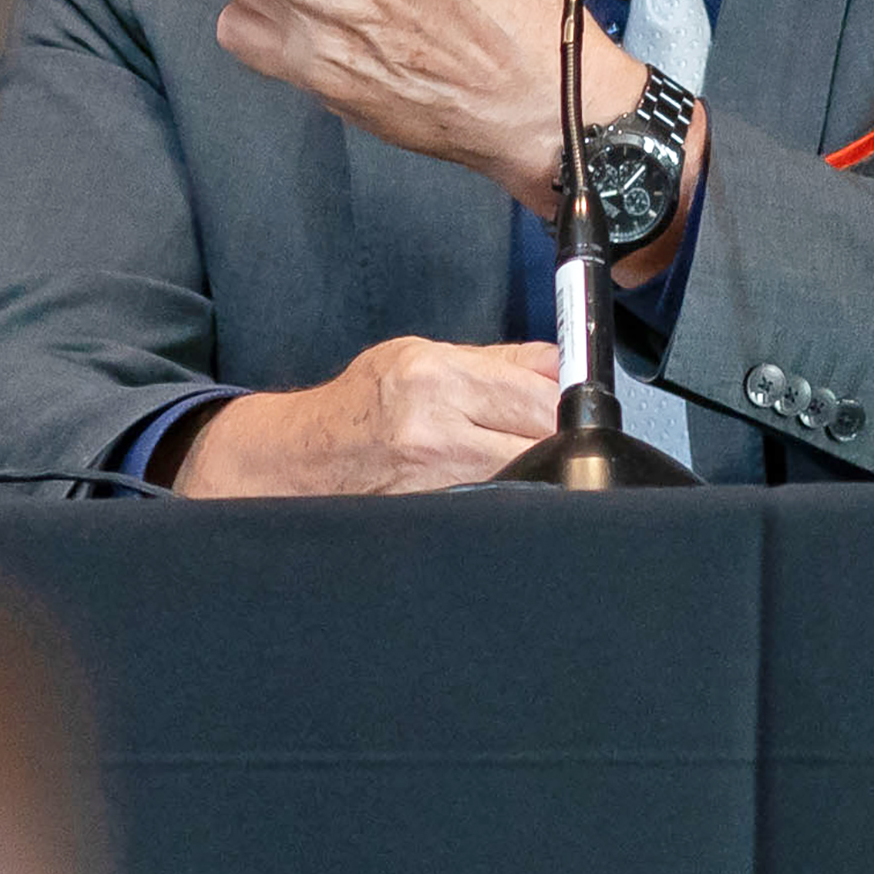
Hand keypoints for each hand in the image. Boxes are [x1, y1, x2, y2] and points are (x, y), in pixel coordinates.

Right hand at [177, 337, 561, 496]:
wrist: (298, 459)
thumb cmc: (361, 404)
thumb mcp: (423, 355)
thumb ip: (502, 362)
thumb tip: (566, 367)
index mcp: (436, 376)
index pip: (543, 398)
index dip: (570, 409)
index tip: (576, 416)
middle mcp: (433, 429)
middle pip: (543, 444)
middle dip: (558, 446)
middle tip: (550, 447)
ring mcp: (431, 483)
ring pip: (525, 483)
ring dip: (536, 479)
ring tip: (513, 470)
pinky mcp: (429, 518)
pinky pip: (494, 512)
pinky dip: (506, 505)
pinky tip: (494, 497)